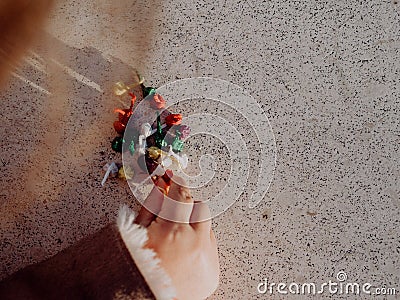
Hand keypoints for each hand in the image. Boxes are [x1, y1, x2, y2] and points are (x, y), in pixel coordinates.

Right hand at [135, 174, 219, 299]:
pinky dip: (199, 248)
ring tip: (175, 241)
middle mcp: (196, 245)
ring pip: (208, 228)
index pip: (182, 195)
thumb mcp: (136, 234)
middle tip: (174, 213)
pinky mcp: (213, 274)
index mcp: (174, 232)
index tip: (174, 180)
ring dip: (194, 228)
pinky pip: (211, 250)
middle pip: (201, 209)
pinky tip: (183, 255)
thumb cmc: (135, 272)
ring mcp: (208, 261)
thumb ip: (151, 206)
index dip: (178, 185)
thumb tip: (161, 187)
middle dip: (188, 207)